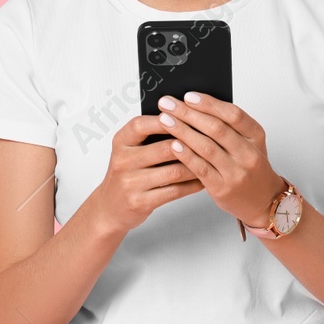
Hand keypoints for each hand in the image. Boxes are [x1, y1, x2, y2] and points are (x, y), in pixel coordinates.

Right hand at [90, 113, 204, 233]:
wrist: (110, 207)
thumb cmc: (127, 174)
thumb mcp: (130, 150)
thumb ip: (150, 135)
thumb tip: (185, 117)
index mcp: (121, 142)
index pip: (143, 124)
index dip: (167, 120)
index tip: (188, 115)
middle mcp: (123, 160)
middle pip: (165, 148)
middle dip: (192, 144)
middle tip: (213, 140)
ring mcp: (130, 183)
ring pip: (174, 171)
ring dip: (196, 166)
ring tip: (212, 161)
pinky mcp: (140, 202)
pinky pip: (174, 191)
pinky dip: (192, 185)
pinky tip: (202, 180)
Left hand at [155, 92, 283, 228]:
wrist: (263, 201)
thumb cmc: (250, 167)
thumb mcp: (249, 143)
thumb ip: (228, 127)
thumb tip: (194, 106)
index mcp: (255, 136)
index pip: (233, 114)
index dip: (209, 103)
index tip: (188, 96)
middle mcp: (248, 154)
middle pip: (216, 128)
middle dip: (188, 113)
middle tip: (168, 104)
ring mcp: (236, 172)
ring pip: (206, 147)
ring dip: (182, 131)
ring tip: (165, 120)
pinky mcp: (222, 188)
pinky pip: (200, 168)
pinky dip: (186, 155)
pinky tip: (173, 144)